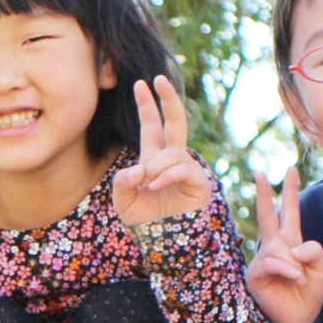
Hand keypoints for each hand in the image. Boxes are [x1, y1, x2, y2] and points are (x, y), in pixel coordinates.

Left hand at [114, 76, 213, 226]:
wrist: (164, 244)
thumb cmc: (145, 224)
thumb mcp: (124, 203)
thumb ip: (122, 184)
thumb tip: (137, 169)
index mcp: (153, 160)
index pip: (152, 126)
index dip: (147, 106)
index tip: (141, 84)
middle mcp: (173, 160)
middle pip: (175, 122)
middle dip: (168, 99)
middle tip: (159, 78)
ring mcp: (188, 170)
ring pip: (173, 152)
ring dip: (156, 166)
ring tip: (148, 184)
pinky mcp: (199, 182)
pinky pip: (183, 168)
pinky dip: (166, 175)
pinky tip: (155, 186)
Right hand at [244, 167, 322, 322]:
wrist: (301, 319)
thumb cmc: (310, 294)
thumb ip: (315, 251)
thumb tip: (293, 246)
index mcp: (291, 243)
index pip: (290, 212)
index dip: (291, 191)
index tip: (291, 169)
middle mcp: (274, 247)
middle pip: (268, 215)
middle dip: (265, 194)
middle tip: (260, 172)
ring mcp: (262, 260)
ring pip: (277, 246)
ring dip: (293, 263)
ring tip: (300, 279)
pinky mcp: (255, 273)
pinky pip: (271, 261)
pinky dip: (287, 269)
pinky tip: (294, 279)